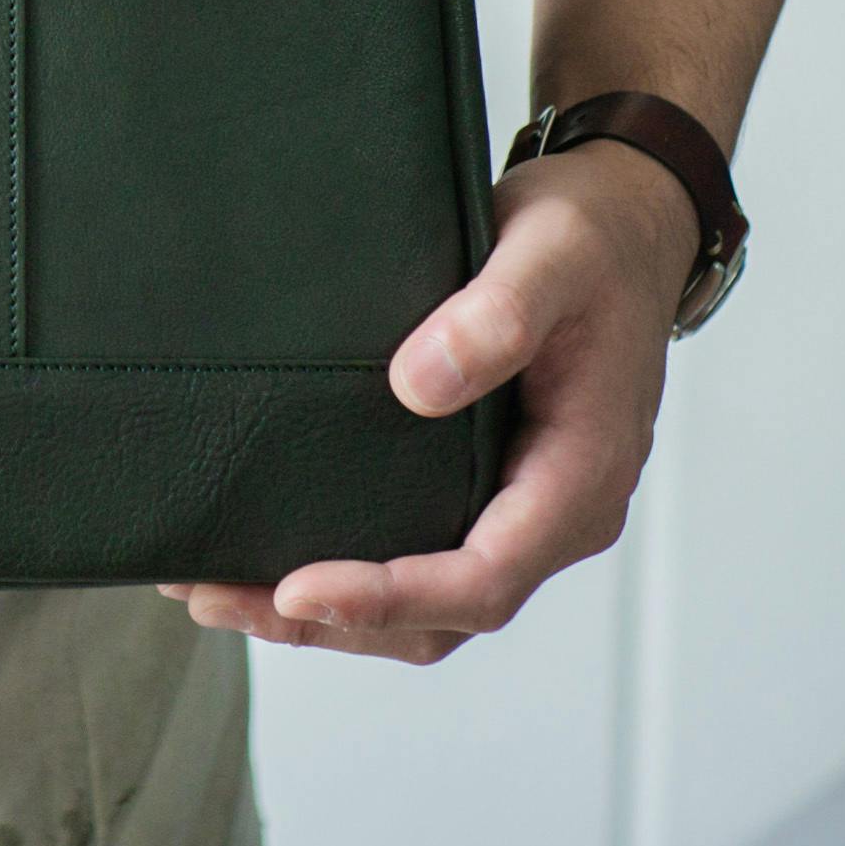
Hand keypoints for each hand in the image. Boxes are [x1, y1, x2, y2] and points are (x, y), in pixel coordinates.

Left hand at [164, 137, 700, 662]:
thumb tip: (417, 386)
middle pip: (442, 615)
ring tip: (219, 589)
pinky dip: (351, 574)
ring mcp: (521, 508)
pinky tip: (272, 552)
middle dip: (333, 621)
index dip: (388, 596)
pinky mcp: (488, 488)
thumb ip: (497, 315)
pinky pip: (425, 557)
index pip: (482, 578)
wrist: (625, 224)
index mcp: (580, 475)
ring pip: (428, 605)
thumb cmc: (594, 240)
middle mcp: (555, 513)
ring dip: (329, 613)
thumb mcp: (552, 256)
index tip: (297, 588)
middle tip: (219, 595)